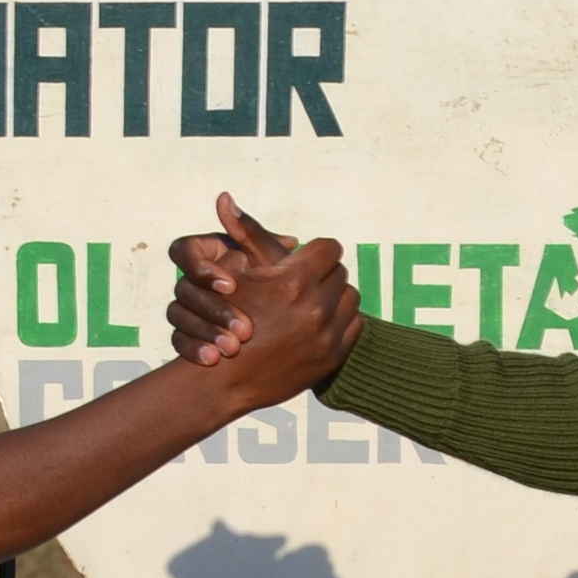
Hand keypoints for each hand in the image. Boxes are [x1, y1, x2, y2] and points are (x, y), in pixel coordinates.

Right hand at [162, 196, 354, 396]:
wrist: (223, 380)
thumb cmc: (222, 322)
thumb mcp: (235, 276)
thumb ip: (244, 235)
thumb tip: (225, 196)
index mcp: (293, 282)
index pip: (328, 248)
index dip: (315, 251)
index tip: (303, 259)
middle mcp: (315, 308)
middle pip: (340, 273)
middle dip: (324, 274)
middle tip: (306, 281)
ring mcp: (327, 336)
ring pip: (350, 298)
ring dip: (334, 297)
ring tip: (313, 301)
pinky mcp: (332, 357)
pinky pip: (355, 326)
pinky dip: (341, 322)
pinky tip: (320, 323)